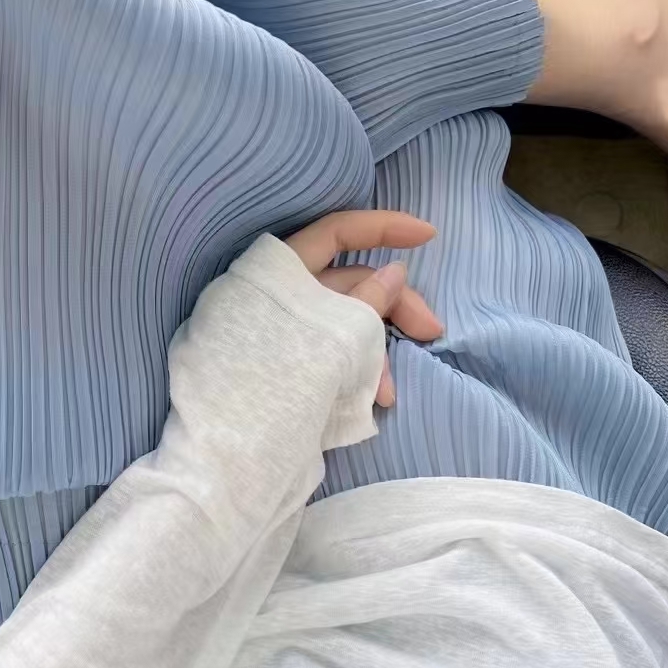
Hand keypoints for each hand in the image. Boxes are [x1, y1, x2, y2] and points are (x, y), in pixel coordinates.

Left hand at [284, 210, 442, 406]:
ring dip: (376, 353)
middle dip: (396, 307)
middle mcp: (284, 294)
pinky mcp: (290, 364)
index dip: (384, 227)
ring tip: (388, 394)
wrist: (234, 440)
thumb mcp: (334, 336)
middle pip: (352, 283)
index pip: (337, 231)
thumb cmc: (280, 378)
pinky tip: (372, 400)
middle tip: (432, 332)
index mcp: (283, 272)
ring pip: (346, 325)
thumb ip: (369, 301)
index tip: (428, 235)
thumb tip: (396, 271)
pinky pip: (331, 354)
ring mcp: (286, 330)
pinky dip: (355, 370)